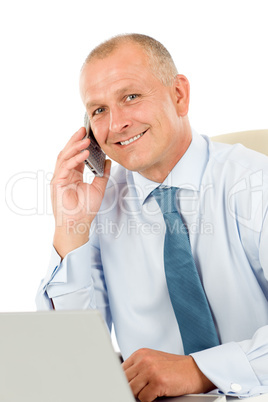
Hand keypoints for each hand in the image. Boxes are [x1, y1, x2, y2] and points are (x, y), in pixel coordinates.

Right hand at [51, 127, 110, 257]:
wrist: (78, 224)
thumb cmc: (85, 209)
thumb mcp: (98, 188)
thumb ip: (103, 175)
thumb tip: (109, 161)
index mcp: (73, 174)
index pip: (76, 156)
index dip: (81, 145)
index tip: (88, 135)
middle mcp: (65, 174)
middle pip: (68, 152)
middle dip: (75, 140)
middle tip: (84, 129)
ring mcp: (59, 178)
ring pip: (65, 157)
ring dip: (75, 147)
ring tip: (85, 139)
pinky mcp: (57, 183)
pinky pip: (66, 167)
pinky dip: (75, 159)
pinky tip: (84, 154)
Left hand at [122, 348, 214, 401]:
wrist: (196, 370)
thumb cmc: (175, 368)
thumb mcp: (153, 362)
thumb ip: (138, 368)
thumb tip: (123, 382)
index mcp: (141, 353)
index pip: (121, 370)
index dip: (123, 382)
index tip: (125, 387)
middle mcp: (144, 359)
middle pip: (125, 381)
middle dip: (131, 389)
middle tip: (144, 390)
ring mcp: (150, 370)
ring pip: (132, 391)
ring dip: (141, 395)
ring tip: (152, 391)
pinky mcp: (158, 382)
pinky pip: (144, 398)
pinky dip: (150, 400)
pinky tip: (159, 394)